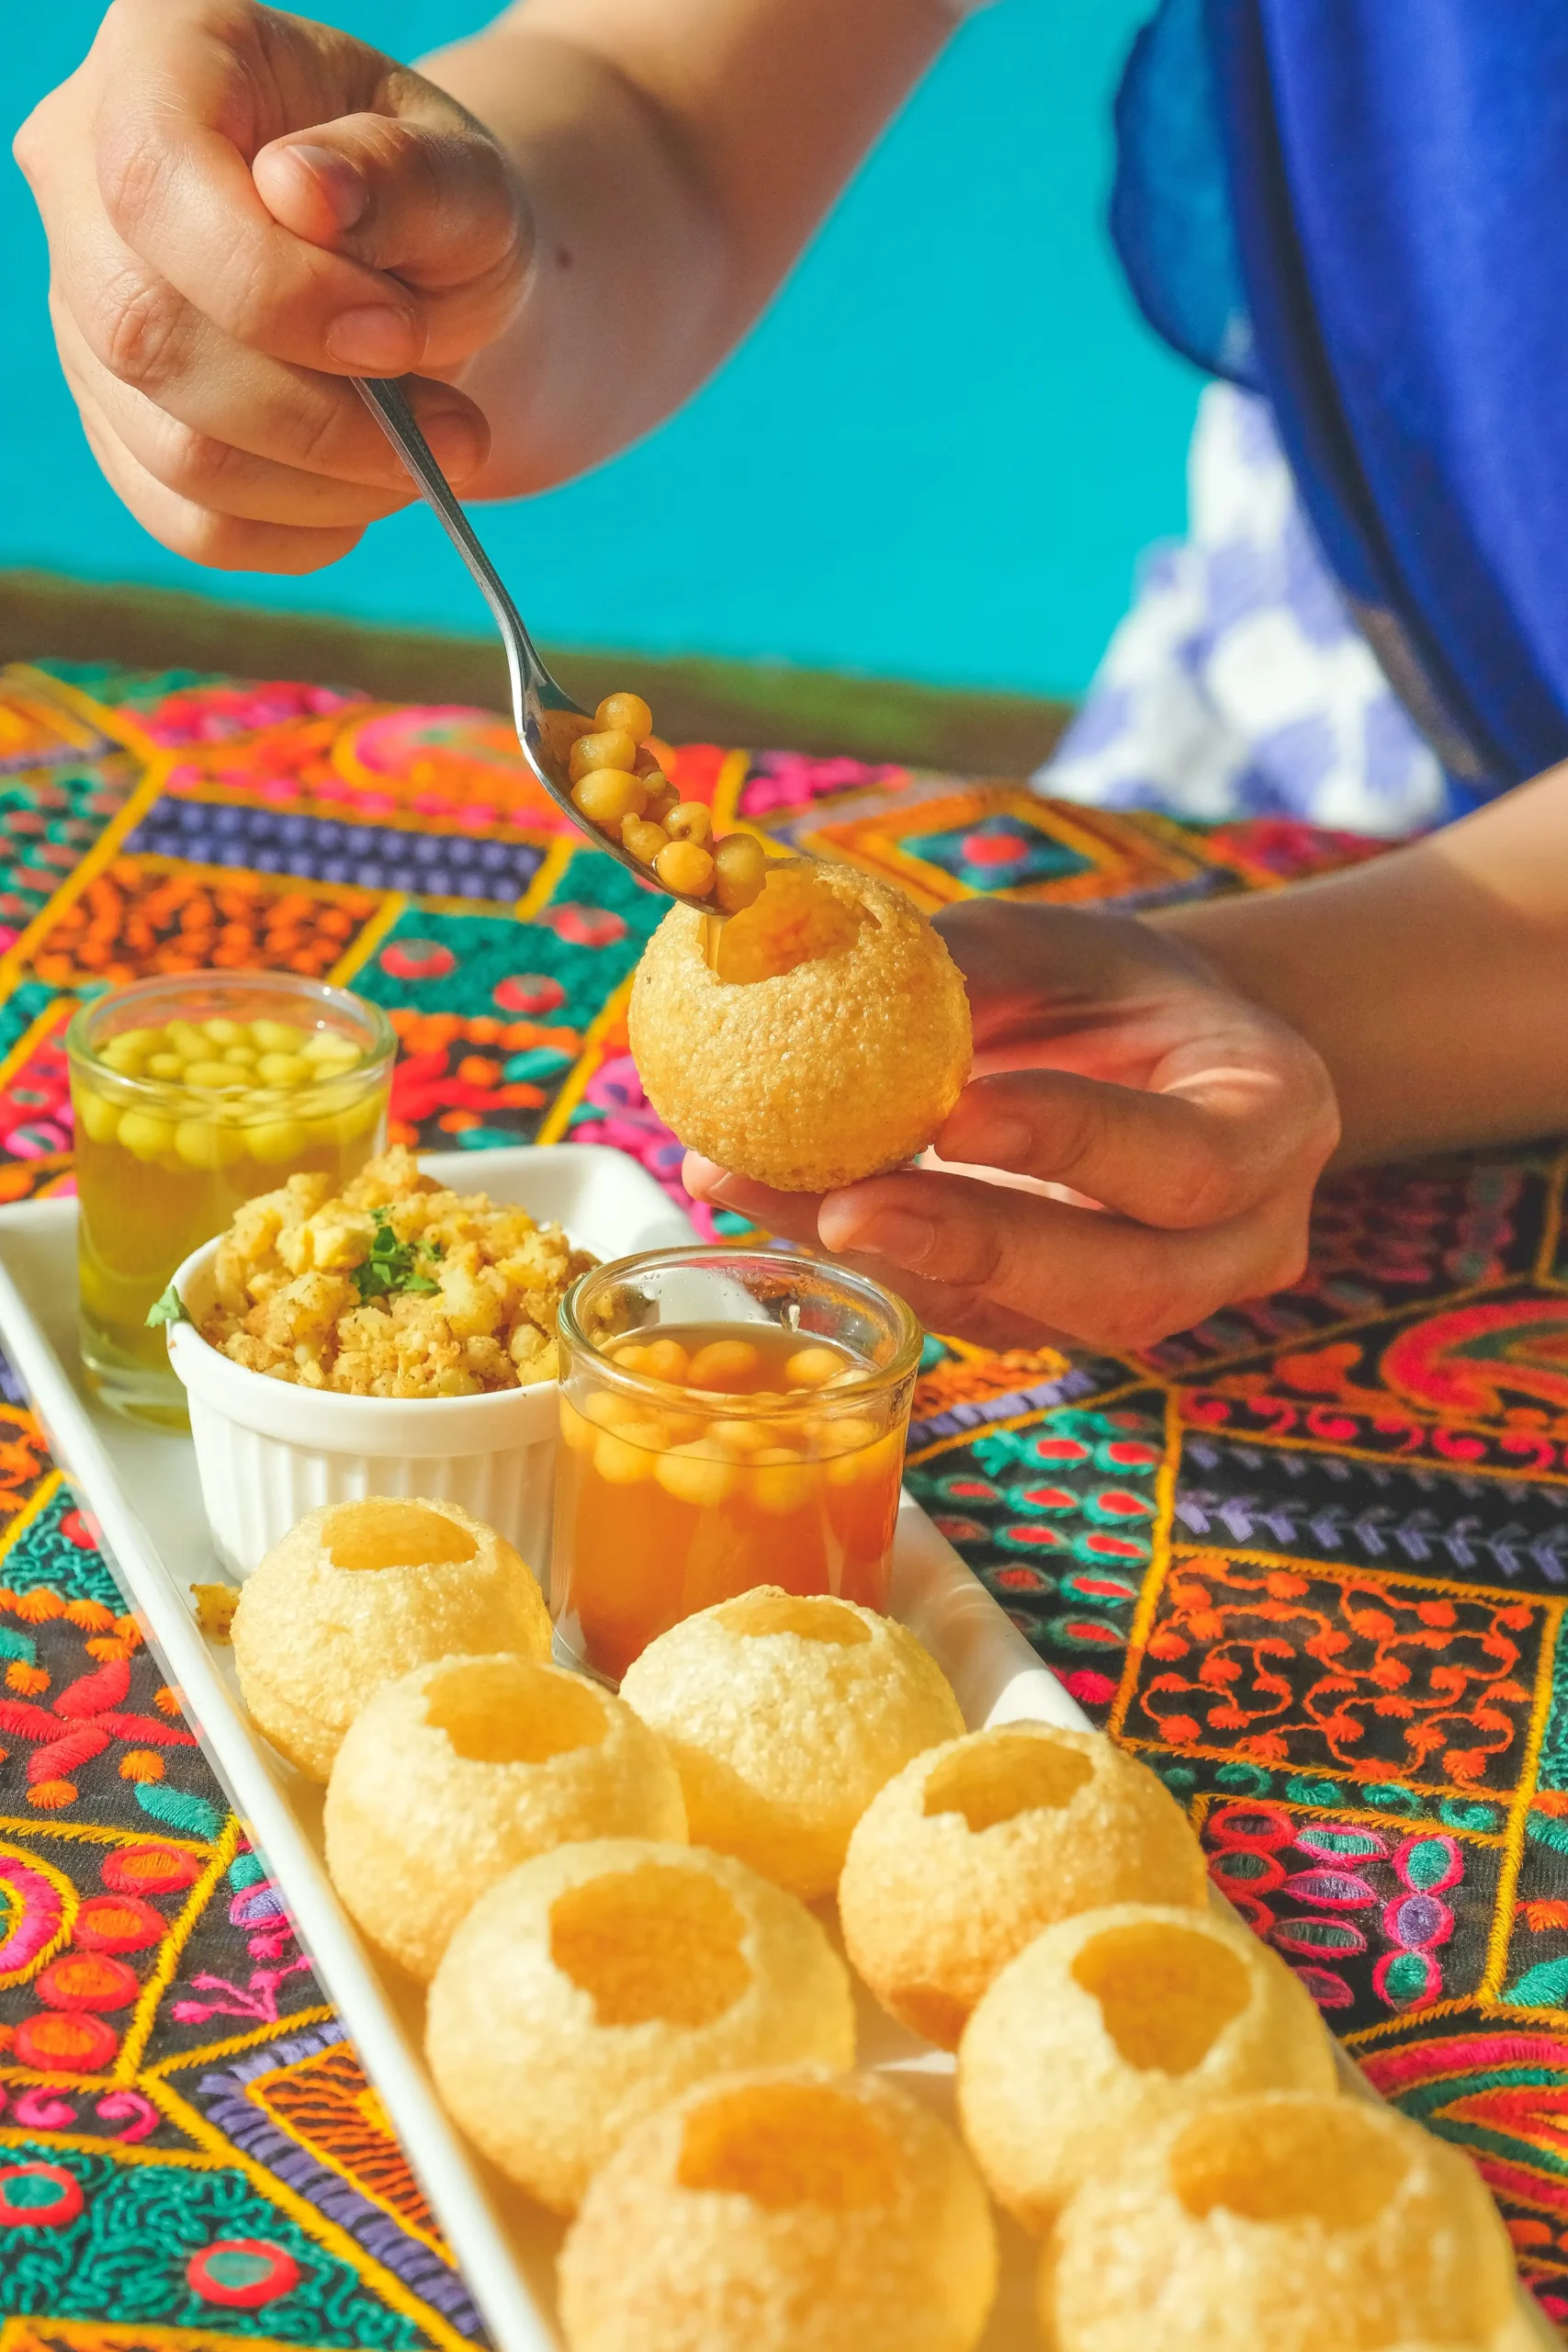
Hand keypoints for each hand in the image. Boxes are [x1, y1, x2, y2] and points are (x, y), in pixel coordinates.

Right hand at [14, 0, 528, 572]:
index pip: (156, 184)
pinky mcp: (116, 419)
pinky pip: (190, 521)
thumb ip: (403, 176)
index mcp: (164, 58)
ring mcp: (84, 307)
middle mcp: (86, 174)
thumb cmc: (432, 202)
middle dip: (318, 416)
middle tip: (458, 434)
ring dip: (329, 485)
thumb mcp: (463, 173)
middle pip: (147, 334)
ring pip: (175, 449)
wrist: (418, 270)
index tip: (399, 337)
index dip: (274, 289)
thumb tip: (303, 193)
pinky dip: (300, 533)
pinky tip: (368, 491)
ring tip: (433, 456)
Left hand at [684, 899, 1340, 1352]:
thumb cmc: (1110, 987)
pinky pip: (971, 1318)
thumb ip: (967, 968)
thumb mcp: (1059, 945)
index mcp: (1272, 1120)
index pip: (1187, 1158)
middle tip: (841, 1206)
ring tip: (751, 1190)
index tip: (953, 1113)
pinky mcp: (1063, 1327)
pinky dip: (866, 1266)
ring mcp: (1157, 1303)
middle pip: (1122, 1283)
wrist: (1149, 1061)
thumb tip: (808, 960)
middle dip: (973, 1246)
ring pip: (1032, 1318)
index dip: (1071, 1146)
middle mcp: (1241, 1239)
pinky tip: (768, 1205)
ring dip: (886, 1261)